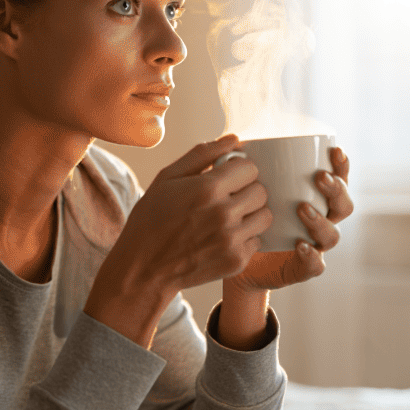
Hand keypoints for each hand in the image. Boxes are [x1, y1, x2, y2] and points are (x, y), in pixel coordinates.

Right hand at [84, 134, 273, 345]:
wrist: (144, 269)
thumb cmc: (151, 220)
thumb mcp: (167, 178)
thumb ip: (202, 155)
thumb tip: (234, 140)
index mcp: (207, 188)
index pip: (250, 168)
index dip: (238, 170)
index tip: (226, 178)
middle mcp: (224, 214)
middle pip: (261, 191)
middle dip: (246, 190)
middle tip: (227, 198)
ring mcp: (232, 240)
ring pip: (265, 216)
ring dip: (251, 214)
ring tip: (228, 217)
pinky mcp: (237, 261)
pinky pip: (258, 240)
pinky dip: (245, 237)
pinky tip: (223, 238)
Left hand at [225, 145, 352, 293]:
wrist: (227, 255)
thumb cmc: (240, 214)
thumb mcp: (243, 188)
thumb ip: (245, 166)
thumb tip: (237, 137)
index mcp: (313, 197)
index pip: (338, 179)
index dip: (342, 166)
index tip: (334, 151)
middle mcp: (319, 220)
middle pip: (343, 206)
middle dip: (337, 190)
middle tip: (320, 177)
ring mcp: (313, 245)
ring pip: (333, 235)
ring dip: (321, 221)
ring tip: (303, 209)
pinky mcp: (300, 268)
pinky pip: (316, 266)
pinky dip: (312, 257)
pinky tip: (301, 245)